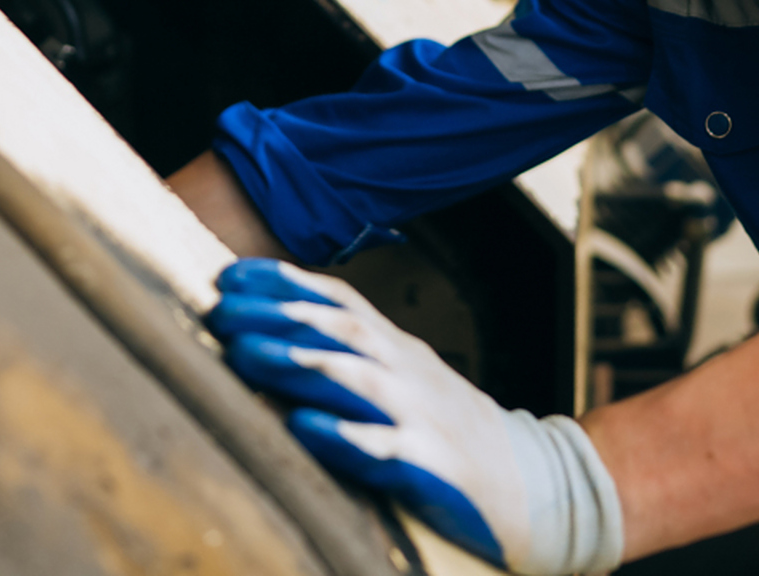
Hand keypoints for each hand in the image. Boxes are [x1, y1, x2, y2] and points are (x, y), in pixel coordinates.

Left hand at [207, 258, 623, 574]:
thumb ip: (351, 357)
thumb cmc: (452, 430)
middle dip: (276, 317)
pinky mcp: (434, 468)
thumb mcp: (404, 380)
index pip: (337, 302)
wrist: (538, 484)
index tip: (228, 274)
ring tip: (245, 356)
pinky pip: (385, 450)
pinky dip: (345, 437)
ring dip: (298, 364)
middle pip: (338, 331)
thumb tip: (274, 335)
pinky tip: (306, 430)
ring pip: (355, 380)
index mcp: (397, 350)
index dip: (284, 284)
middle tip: (219, 311)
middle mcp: (407, 372)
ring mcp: (421, 417)